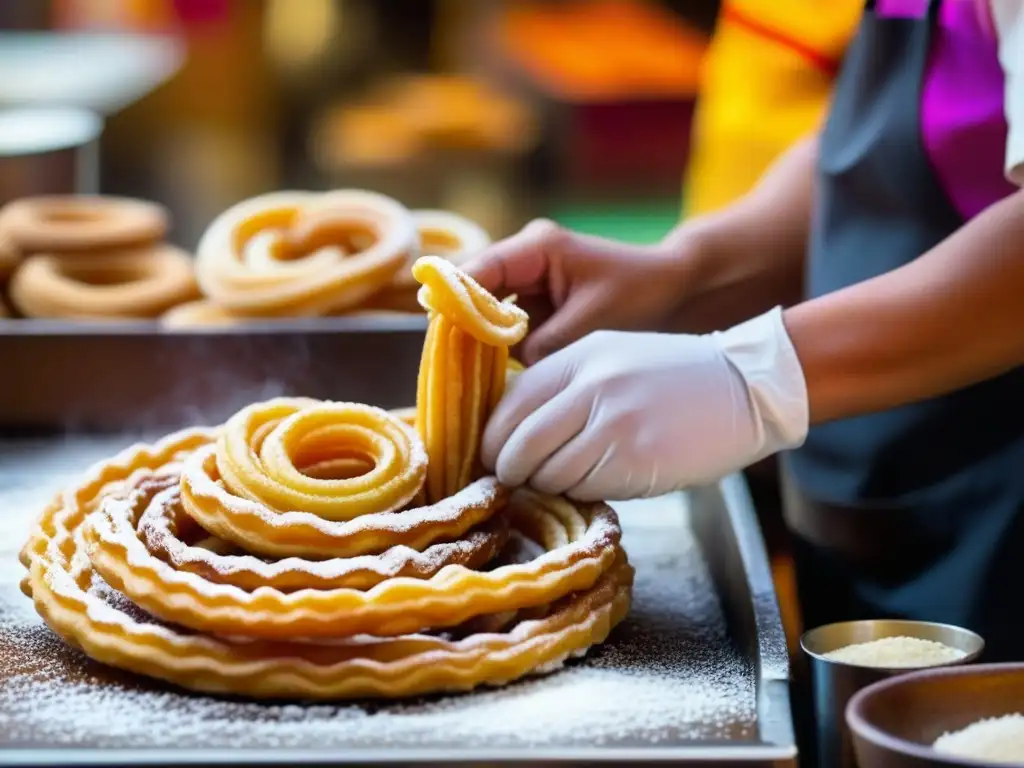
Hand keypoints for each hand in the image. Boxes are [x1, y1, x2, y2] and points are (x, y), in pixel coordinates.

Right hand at [464, 219, 694, 363]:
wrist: (674, 290)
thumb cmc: (640, 295)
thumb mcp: (593, 323)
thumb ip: (546, 345)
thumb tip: (508, 370)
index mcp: (537, 247)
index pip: (480, 270)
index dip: (454, 301)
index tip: (438, 334)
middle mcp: (523, 260)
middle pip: (474, 292)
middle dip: (463, 326)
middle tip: (448, 363)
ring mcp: (526, 284)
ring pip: (486, 314)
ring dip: (480, 342)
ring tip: (469, 374)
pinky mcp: (534, 308)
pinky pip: (505, 330)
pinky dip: (500, 351)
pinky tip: (493, 375)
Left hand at [481, 308, 808, 500]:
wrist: (745, 386)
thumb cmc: (672, 378)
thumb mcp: (610, 360)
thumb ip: (560, 389)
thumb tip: (508, 433)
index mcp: (577, 358)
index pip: (507, 408)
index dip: (492, 441)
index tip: (493, 457)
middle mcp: (589, 387)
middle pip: (517, 446)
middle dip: (510, 471)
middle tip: (518, 480)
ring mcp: (612, 424)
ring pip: (547, 474)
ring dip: (550, 485)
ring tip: (572, 475)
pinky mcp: (635, 459)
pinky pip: (584, 489)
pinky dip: (583, 492)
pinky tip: (604, 478)